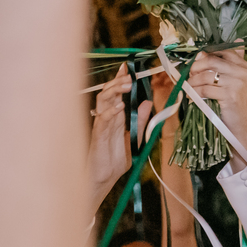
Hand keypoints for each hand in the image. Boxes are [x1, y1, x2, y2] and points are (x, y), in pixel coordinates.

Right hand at [88, 68, 151, 195]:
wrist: (105, 179)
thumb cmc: (115, 159)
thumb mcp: (135, 138)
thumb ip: (141, 121)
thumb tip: (148, 102)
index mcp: (116, 116)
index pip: (117, 93)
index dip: (121, 79)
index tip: (128, 67)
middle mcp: (107, 118)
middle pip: (109, 92)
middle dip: (118, 81)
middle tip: (130, 75)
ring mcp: (101, 125)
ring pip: (103, 101)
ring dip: (114, 91)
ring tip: (127, 85)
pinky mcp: (98, 136)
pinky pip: (102, 120)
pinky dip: (110, 112)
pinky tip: (120, 107)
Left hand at [190, 45, 246, 166]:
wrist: (238, 126)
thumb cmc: (231, 103)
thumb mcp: (231, 81)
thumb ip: (222, 65)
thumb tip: (201, 52)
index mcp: (242, 65)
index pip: (221, 51)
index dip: (205, 56)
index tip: (196, 63)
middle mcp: (241, 71)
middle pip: (210, 61)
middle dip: (196, 67)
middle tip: (189, 75)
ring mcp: (236, 83)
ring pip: (206, 76)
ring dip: (193, 82)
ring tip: (189, 87)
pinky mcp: (229, 95)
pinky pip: (205, 89)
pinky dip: (195, 92)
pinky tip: (191, 96)